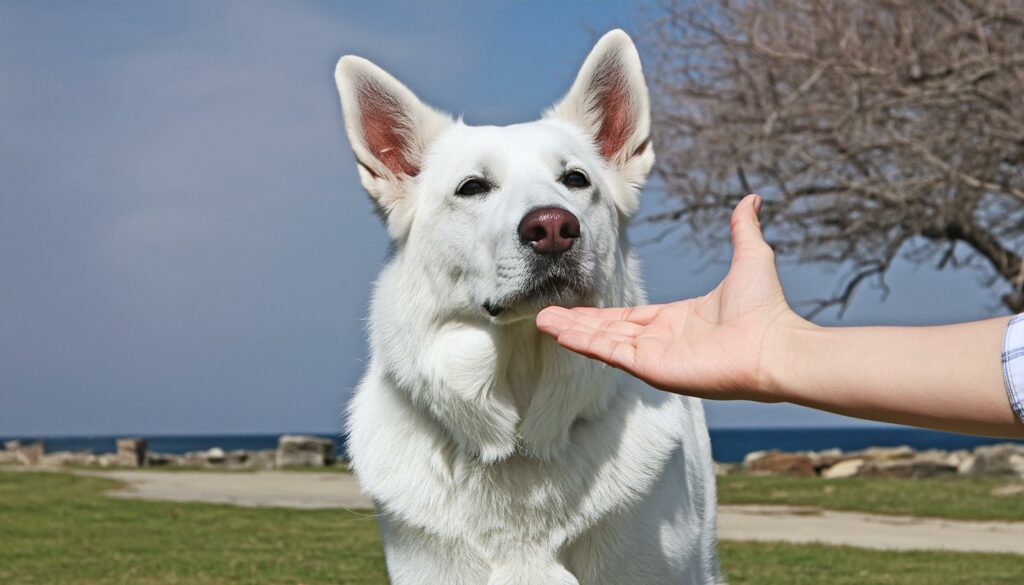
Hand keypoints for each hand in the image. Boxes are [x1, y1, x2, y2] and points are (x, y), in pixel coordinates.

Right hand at [536, 194, 806, 400]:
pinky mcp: (652, 368)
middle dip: (577, 322)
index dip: (602, 312)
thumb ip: (742, 230)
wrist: (776, 344)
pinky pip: (611, 354)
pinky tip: (562, 334)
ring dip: (573, 331)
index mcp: (677, 320)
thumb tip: (753, 198)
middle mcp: (661, 340)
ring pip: (603, 341)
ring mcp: (654, 356)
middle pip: (608, 329)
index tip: (577, 302)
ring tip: (543, 321)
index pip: (630, 317)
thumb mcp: (751, 258)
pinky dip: (585, 344)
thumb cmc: (767, 309)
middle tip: (545, 314)